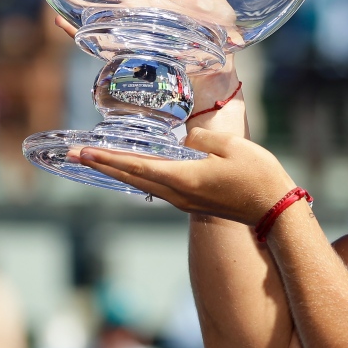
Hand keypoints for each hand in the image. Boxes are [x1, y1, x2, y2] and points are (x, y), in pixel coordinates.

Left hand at [68, 127, 295, 223]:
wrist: (275, 209)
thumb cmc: (257, 175)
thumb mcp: (230, 147)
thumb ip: (200, 138)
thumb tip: (184, 140)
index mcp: (183, 178)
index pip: (136, 166)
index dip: (107, 157)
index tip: (81, 152)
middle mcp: (177, 193)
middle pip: (131, 178)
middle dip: (101, 165)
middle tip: (72, 154)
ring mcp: (184, 200)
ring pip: (141, 184)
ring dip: (116, 170)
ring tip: (94, 159)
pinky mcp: (192, 200)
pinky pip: (155, 185)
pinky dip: (136, 175)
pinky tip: (131, 167)